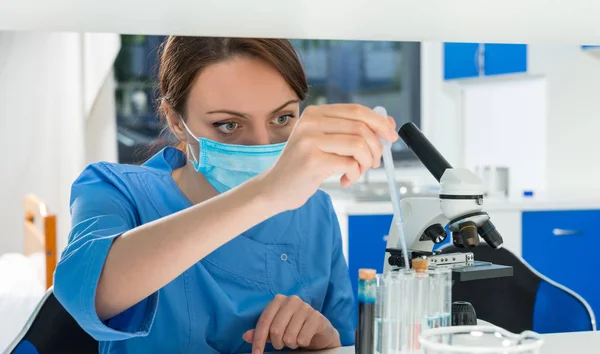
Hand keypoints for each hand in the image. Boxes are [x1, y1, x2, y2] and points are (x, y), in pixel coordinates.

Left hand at [242, 295, 340, 352]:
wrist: (319, 328)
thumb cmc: (294, 327)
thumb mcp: (276, 329)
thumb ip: (261, 332)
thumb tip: (245, 336)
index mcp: (278, 300)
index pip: (264, 321)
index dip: (258, 340)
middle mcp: (292, 300)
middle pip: (275, 330)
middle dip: (277, 343)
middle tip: (282, 344)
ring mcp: (306, 307)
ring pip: (289, 337)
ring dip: (291, 344)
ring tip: (294, 339)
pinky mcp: (317, 317)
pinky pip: (302, 339)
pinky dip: (302, 343)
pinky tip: (304, 338)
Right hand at [258, 104, 397, 210]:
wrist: (275, 189)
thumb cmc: (303, 167)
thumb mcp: (328, 144)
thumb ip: (353, 132)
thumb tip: (389, 123)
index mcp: (316, 113)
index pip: (357, 110)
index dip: (379, 123)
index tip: (391, 137)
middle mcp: (311, 122)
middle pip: (362, 127)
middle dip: (376, 148)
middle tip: (373, 162)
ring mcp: (310, 140)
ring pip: (359, 144)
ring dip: (366, 162)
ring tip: (357, 172)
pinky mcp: (312, 160)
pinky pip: (350, 164)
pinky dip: (355, 174)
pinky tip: (345, 180)